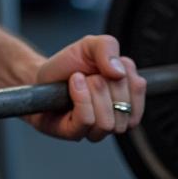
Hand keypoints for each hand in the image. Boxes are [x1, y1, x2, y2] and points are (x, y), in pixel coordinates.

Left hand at [26, 34, 145, 142]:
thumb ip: (107, 47)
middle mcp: (116, 116)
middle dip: (103, 82)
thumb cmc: (69, 64)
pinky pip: (88, 121)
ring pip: (108, 120)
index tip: (103, 65)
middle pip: (124, 105)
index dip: (118, 70)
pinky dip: (80, 98)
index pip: (138, 86)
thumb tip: (119, 73)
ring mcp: (97, 128)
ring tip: (78, 81)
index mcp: (127, 95)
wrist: (40, 75)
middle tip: (88, 75)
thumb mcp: (89, 45)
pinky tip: (72, 86)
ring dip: (91, 93)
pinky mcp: (76, 133)